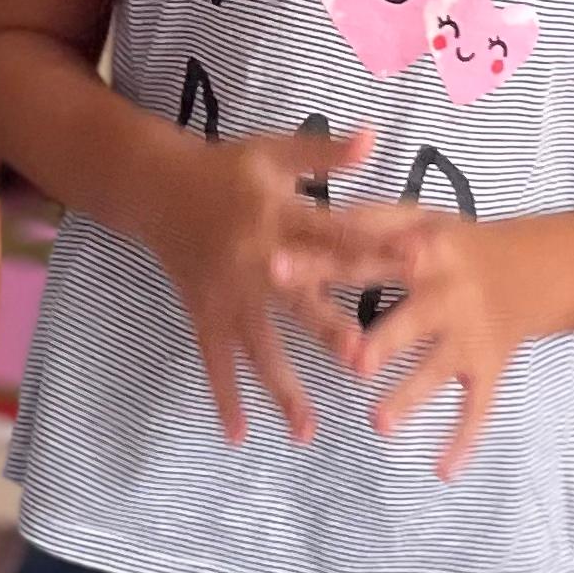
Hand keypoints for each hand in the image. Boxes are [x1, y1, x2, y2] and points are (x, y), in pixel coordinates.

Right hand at [152, 124, 374, 444]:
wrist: (155, 186)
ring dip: (282, 389)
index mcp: (278, 217)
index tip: (418, 264)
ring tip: (308, 431)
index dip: (377, 248)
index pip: (336, 235)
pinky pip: (215, 361)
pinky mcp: (204, 314)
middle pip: (298, 300)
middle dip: (330, 330)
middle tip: (364, 361)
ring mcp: (226, 295)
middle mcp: (253, 262)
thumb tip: (374, 136)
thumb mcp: (273, 152)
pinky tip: (239, 436)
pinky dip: (224, 398)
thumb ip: (325, 154)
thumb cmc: (226, 168)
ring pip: (258, 347)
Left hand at [275, 202, 527, 480]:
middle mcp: (448, 296)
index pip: (363, 260)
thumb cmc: (455, 244)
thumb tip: (308, 213)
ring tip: (378, 423)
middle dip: (383, 342)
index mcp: (424, 253)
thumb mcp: (419, 218)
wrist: (535, 269)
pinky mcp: (488, 369)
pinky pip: (478, 409)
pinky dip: (463, 440)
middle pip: (410, 320)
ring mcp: (470, 336)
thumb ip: (368, 220)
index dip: (320, 266)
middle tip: (353, 363)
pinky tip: (441, 471)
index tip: (276, 272)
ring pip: (437, 371)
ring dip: (410, 396)